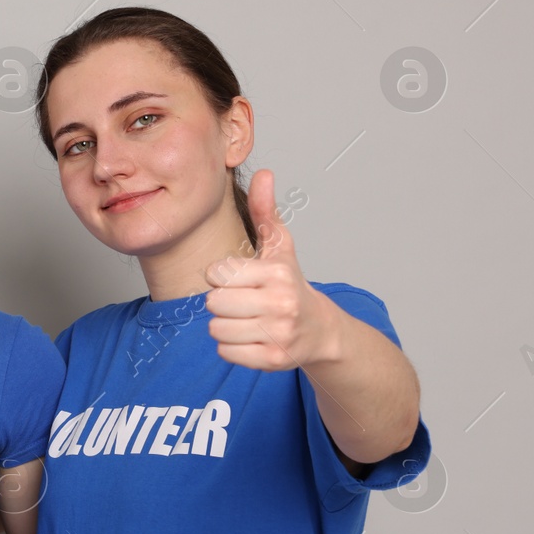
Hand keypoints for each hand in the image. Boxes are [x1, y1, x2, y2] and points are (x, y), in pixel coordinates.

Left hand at [203, 170, 336, 370]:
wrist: (320, 330)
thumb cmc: (289, 283)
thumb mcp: (279, 246)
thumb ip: (265, 211)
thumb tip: (264, 173)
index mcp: (278, 273)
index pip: (217, 274)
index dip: (222, 276)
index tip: (240, 279)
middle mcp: (281, 304)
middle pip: (213, 302)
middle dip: (222, 301)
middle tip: (243, 301)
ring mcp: (278, 334)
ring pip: (216, 328)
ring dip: (224, 324)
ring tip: (247, 319)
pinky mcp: (272, 360)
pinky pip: (224, 351)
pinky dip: (231, 347)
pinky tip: (250, 337)